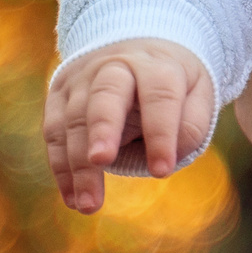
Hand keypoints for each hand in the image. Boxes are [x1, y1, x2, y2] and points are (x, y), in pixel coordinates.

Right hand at [44, 38, 215, 212]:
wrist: (137, 47)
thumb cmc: (173, 83)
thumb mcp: (197, 93)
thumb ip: (191, 125)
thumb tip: (167, 158)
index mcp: (156, 64)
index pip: (160, 95)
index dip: (161, 133)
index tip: (162, 171)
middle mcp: (116, 66)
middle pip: (106, 94)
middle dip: (102, 127)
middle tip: (102, 160)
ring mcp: (83, 79)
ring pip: (74, 119)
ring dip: (78, 164)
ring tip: (89, 205)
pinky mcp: (59, 95)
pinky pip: (54, 132)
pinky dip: (61, 168)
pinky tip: (73, 199)